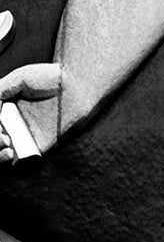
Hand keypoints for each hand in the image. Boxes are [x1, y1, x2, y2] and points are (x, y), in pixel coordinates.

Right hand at [0, 33, 64, 162]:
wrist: (78, 85)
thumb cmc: (51, 78)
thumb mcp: (19, 79)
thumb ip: (0, 90)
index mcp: (7, 110)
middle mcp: (15, 125)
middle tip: (3, 136)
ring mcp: (28, 137)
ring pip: (5, 156)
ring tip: (7, 143)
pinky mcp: (43, 147)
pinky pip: (26, 162)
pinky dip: (14, 163)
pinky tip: (11, 153)